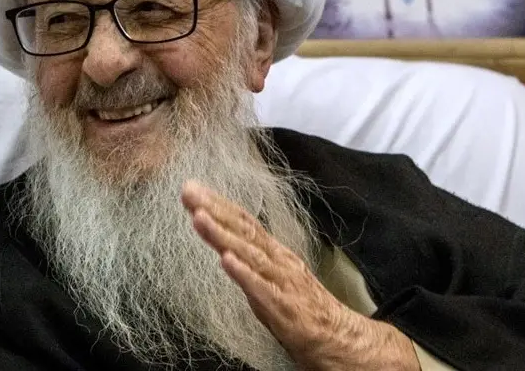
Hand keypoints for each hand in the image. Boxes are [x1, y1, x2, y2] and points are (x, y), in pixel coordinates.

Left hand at [181, 181, 419, 370]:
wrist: (336, 337)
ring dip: (222, 234)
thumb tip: (222, 242)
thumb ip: (248, 258)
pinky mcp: (283, 306)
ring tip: (199, 218)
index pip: (242, 220)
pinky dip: (243, 273)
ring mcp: (280, 280)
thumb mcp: (269, 275)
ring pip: (248, 252)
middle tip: (188, 190)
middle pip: (242, 228)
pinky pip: (260, 288)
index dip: (218, 202)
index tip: (193, 188)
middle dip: (213, 208)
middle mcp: (276, 259)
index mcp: (272, 250)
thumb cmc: (299, 306)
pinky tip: (226, 260)